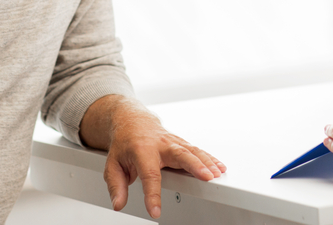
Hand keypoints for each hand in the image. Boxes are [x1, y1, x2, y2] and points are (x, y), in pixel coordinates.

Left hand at [80, 95, 225, 218]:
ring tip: (217, 175)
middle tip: (206, 179)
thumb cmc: (124, 143)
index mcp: (141, 150)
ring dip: (206, 163)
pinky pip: (197, 150)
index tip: (155, 211)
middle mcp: (160, 144)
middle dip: (194, 166)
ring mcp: (172, 142)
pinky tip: (220, 167)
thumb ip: (116, 186)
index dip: (152, 194)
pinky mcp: (181, 143)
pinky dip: (210, 158)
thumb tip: (118, 203)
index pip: (149, 175)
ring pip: (192, 151)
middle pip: (179, 155)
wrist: (132, 121)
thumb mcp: (112, 164)